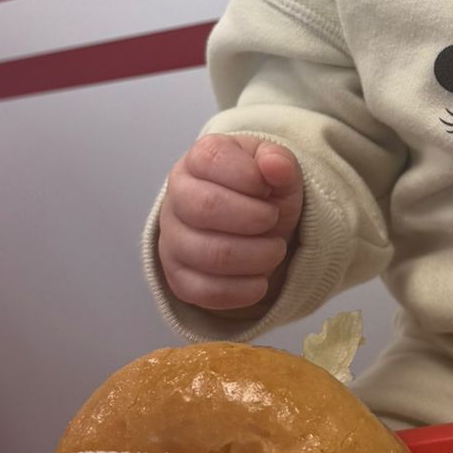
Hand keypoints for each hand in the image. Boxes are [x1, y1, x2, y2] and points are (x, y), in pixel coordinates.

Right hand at [158, 134, 302, 312]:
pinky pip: (205, 291)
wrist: (253, 228)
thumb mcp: (278, 169)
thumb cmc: (261, 193)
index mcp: (197, 161)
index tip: (268, 189)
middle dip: (254, 218)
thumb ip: (280, 162)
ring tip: (274, 250)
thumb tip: (276, 165)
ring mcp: (172, 240)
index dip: (250, 177)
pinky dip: (243, 290)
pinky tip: (260, 279)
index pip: (212, 160)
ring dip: (256, 256)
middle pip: (206, 207)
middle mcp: (176, 197)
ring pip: (209, 254)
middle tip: (274, 220)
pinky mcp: (177, 277)